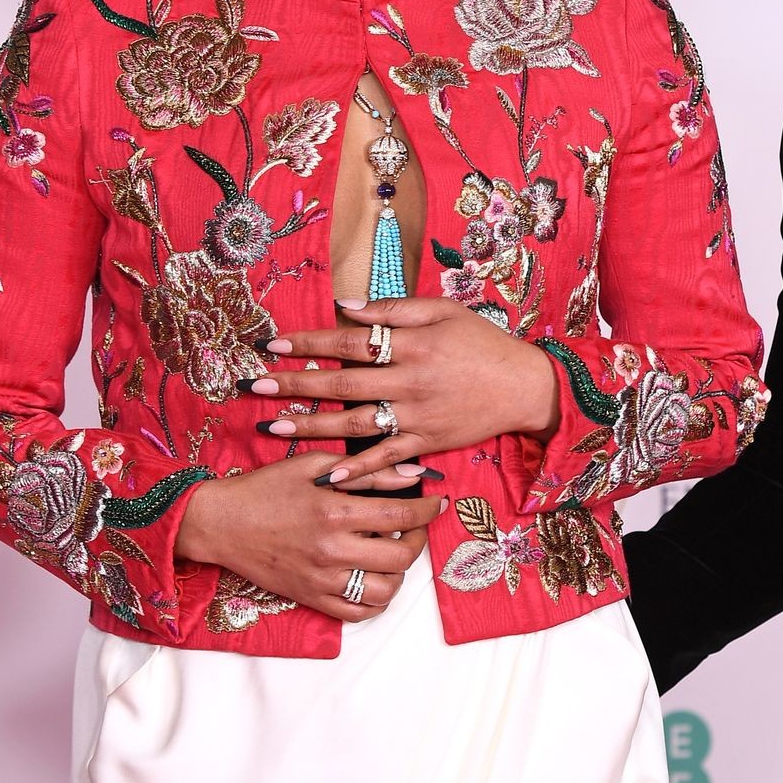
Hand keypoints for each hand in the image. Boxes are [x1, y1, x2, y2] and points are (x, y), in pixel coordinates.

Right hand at [175, 452, 443, 622]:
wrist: (220, 523)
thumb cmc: (266, 488)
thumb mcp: (314, 465)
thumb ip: (367, 471)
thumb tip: (414, 475)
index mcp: (334, 512)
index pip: (401, 514)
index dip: (428, 509)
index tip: (437, 503)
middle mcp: (332, 550)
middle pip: (401, 556)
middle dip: (419, 539)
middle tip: (415, 527)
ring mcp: (322, 579)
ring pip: (385, 590)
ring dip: (400, 573)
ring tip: (394, 552)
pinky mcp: (311, 598)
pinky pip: (358, 612)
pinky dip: (376, 599)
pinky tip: (375, 577)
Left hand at [239, 296, 560, 476]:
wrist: (524, 387)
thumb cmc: (483, 344)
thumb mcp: (444, 311)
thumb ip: (394, 309)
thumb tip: (345, 308)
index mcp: (413, 344)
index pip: (351, 342)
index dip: (311, 343)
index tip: (275, 345)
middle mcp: (410, 381)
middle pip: (343, 383)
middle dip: (297, 385)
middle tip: (258, 386)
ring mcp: (417, 416)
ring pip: (355, 423)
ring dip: (311, 427)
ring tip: (273, 427)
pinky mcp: (427, 443)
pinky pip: (386, 459)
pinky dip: (357, 469)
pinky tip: (327, 474)